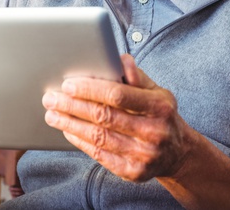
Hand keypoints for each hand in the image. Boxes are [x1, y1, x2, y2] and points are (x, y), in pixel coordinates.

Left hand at [42, 54, 193, 181]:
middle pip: (104, 116)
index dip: (90, 89)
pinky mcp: (133, 172)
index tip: (68, 84)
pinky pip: (100, 155)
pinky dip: (80, 142)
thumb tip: (120, 58)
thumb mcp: (157, 92)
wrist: (178, 153)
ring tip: (52, 114)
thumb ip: (137, 77)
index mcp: (159, 107)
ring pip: (98, 137)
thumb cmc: (160, 115)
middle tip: (51, 98)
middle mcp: (153, 132)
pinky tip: (67, 131)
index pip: (118, 95)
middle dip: (72, 106)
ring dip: (70, 124)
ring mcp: (143, 154)